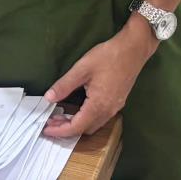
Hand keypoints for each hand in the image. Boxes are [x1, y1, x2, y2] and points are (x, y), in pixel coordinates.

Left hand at [42, 18, 156, 137]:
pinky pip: (101, 118)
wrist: (133, 49)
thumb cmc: (108, 56)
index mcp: (99, 105)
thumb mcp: (82, 68)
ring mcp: (115, 107)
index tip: (46, 129)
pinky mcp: (118, 102)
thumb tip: (49, 97)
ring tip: (62, 115)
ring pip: (94, 125)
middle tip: (51, 121)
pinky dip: (87, 118)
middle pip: (86, 130)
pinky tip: (79, 108)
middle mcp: (108, 111)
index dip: (60, 131)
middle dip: (67, 129)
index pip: (77, 127)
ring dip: (77, 124)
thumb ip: (65, 85)